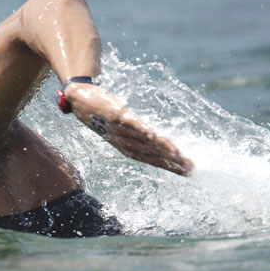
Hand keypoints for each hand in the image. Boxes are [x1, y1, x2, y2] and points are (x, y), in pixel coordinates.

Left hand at [63, 83, 193, 175]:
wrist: (79, 98)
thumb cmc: (102, 114)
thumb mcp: (120, 127)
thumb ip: (136, 133)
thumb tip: (157, 137)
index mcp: (125, 146)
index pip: (151, 159)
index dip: (168, 166)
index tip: (187, 172)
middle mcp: (122, 142)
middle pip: (150, 153)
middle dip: (170, 161)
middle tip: (190, 167)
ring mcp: (118, 129)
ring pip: (143, 140)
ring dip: (160, 148)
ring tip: (178, 154)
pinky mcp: (114, 114)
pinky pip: (130, 123)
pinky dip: (141, 130)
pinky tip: (154, 134)